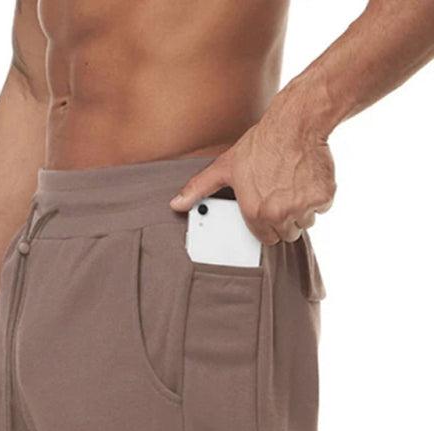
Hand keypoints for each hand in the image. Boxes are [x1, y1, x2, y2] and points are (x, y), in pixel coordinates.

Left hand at [170, 102, 335, 244]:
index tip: (268, 209)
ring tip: (294, 184)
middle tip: (282, 194)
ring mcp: (303, 207)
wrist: (296, 123)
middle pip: (288, 234)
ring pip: (306, 223)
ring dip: (303, 209)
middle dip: (286, 219)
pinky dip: (319, 196)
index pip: (266, 239)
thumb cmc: (260, 145)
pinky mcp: (323, 197)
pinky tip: (308, 177)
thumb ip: (199, 189)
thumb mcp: (224, 167)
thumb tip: (175, 205)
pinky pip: (322, 207)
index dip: (267, 224)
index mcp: (256, 213)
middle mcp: (280, 215)